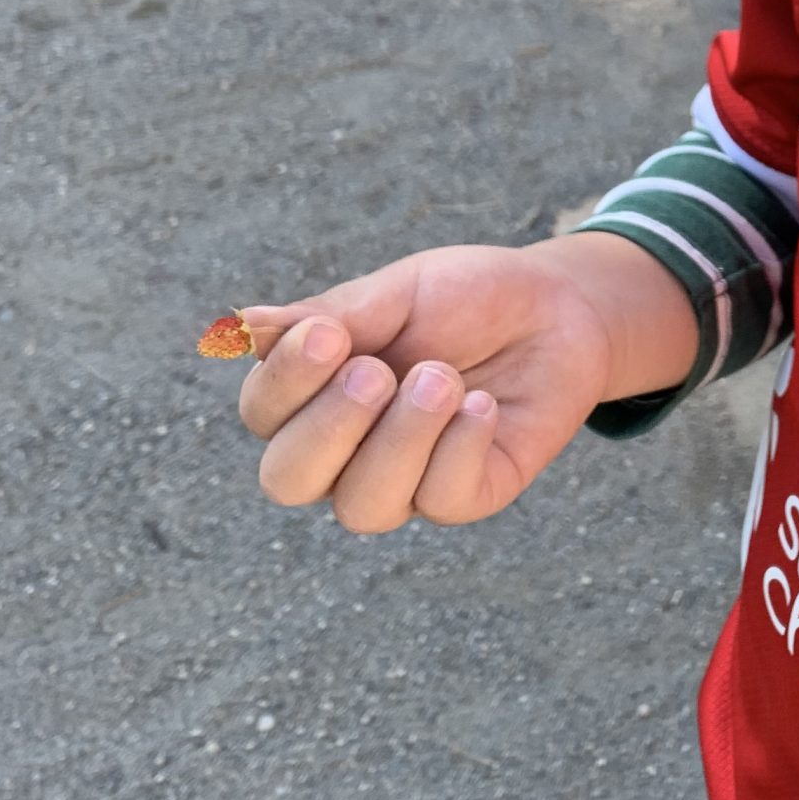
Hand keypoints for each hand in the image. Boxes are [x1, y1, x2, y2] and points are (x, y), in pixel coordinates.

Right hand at [234, 232, 696, 533]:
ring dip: (398, 441)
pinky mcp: (465, 496)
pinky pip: (440, 501)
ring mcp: (405, 481)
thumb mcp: (397, 293)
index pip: (262, 415)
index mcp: (315, 395)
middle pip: (288, 482)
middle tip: (376, 372)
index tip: (327, 335)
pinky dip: (458, 449)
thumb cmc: (463, 298)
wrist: (557, 309)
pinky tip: (482, 405)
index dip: (284, 383)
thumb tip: (240, 327)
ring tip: (442, 379)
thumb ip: (328, 317)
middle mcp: (347, 451)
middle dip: (327, 429)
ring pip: (362, 506)